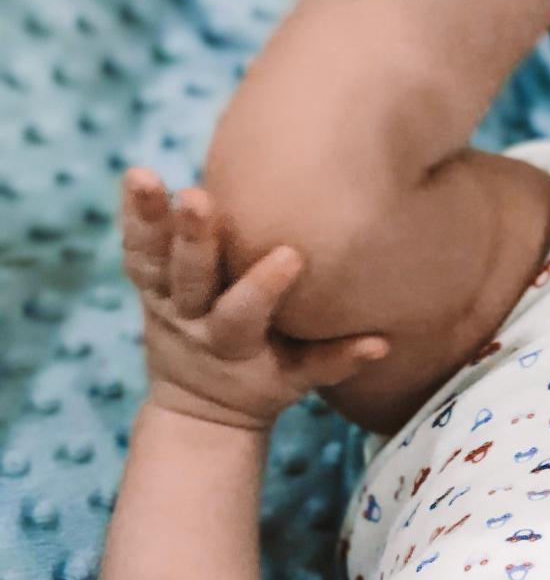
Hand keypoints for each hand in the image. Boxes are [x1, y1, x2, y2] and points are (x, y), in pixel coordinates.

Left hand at [119, 167, 388, 430]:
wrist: (200, 404)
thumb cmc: (263, 383)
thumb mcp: (299, 380)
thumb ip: (336, 360)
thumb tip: (383, 344)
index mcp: (233, 344)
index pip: (246, 313)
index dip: (264, 286)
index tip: (289, 255)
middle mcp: (193, 321)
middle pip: (190, 282)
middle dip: (195, 241)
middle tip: (199, 200)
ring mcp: (164, 302)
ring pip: (154, 261)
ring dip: (151, 217)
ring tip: (144, 175)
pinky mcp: (147, 286)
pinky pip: (136, 249)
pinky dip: (135, 214)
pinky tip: (136, 175)